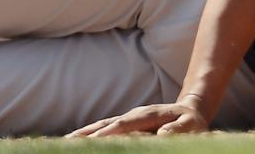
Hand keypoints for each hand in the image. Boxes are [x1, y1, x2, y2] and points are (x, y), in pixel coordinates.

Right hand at [66, 99, 208, 137]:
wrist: (189, 110)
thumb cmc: (190, 121)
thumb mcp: (191, 124)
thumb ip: (178, 129)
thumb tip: (164, 134)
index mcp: (149, 115)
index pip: (126, 125)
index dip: (110, 133)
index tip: (95, 142)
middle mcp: (133, 115)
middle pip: (106, 125)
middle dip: (87, 135)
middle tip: (66, 144)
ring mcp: (125, 120)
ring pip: (99, 127)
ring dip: (81, 135)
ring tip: (62, 143)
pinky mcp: (122, 126)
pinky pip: (101, 131)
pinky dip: (86, 136)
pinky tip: (73, 142)